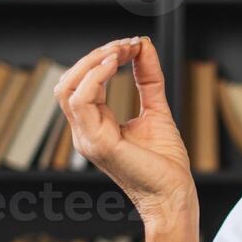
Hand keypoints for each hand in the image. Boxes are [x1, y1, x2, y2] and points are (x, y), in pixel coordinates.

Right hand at [54, 37, 195, 229]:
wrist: (174, 195)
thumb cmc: (165, 163)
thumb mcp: (156, 109)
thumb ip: (148, 78)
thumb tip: (144, 45)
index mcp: (94, 126)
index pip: (81, 83)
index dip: (101, 58)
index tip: (131, 45)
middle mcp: (85, 132)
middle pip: (68, 82)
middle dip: (95, 55)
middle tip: (127, 45)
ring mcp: (87, 138)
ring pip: (68, 88)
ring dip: (94, 62)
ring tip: (121, 51)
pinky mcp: (97, 143)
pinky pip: (81, 101)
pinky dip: (96, 77)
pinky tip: (116, 65)